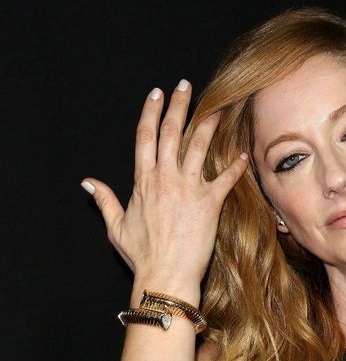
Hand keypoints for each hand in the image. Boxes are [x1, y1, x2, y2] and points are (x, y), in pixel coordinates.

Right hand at [81, 80, 247, 301]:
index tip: (156, 94)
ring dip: (209, 125)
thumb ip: (104, 199)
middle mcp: (165, 178)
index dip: (151, 112)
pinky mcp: (210, 203)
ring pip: (199, 147)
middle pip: (171, 133)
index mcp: (143, 181)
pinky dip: (236, 166)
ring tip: (219, 108)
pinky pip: (226, 179)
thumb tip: (86, 181)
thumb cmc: (142, 254)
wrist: (165, 275)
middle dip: (179, 106)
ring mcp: (188, 189)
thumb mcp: (116, 225)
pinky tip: (244, 154)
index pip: (145, 137)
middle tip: (186, 86)